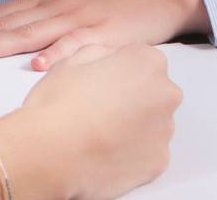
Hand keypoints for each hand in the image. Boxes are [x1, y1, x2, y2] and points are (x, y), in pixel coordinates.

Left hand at [0, 0, 208, 69]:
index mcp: (45, 2)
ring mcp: (77, 20)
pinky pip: (76, 46)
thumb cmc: (114, 5)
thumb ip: (39, 23)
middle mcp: (55, 8)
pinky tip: (38, 66)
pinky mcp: (102, 34)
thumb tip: (3, 38)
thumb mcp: (70, 9)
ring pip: (30, 34)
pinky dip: (56, 55)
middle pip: (5, 25)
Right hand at [0, 44, 180, 198]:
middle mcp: (166, 94)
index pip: (141, 60)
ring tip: (99, 132)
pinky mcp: (159, 162)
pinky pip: (148, 151)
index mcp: (148, 62)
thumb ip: (102, 53)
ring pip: (152, 123)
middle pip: (153, 91)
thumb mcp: (73, 59)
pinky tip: (106, 151)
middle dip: (132, 96)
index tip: (100, 82)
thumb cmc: (58, 103)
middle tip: (99, 108)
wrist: (50, 154)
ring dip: (133, 124)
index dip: (117, 69)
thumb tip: (111, 60)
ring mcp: (165, 131)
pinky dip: (132, 152)